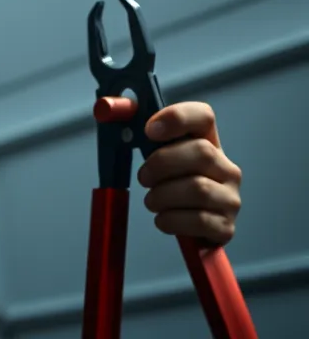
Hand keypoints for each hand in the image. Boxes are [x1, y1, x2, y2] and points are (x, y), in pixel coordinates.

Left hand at [138, 102, 242, 245]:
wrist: (193, 229)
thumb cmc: (172, 185)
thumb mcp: (161, 157)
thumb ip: (145, 136)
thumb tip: (111, 112)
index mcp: (208, 143)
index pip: (203, 116)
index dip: (176, 117)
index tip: (149, 130)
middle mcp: (226, 168)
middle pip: (201, 152)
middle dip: (161, 164)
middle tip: (144, 177)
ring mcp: (230, 198)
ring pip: (198, 189)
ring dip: (163, 195)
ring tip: (152, 201)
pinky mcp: (226, 226)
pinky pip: (199, 220)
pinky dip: (171, 220)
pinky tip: (163, 218)